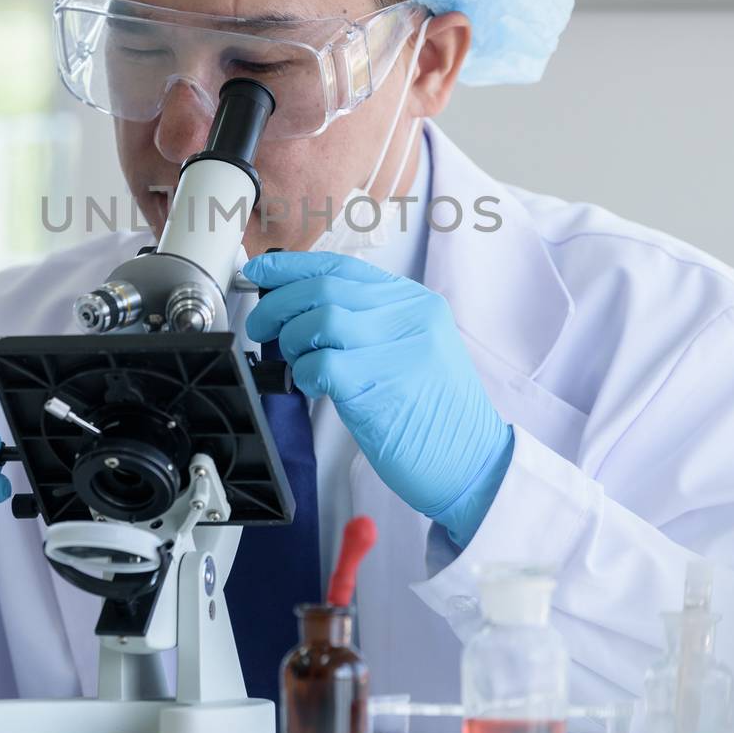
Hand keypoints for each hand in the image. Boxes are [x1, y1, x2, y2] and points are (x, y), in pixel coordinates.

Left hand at [243, 251, 513, 546]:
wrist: (473, 464)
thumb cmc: (433, 413)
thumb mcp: (410, 349)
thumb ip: (367, 322)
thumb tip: (300, 308)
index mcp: (415, 303)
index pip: (342, 268)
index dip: (293, 268)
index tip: (260, 272)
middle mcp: (411, 317)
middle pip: (324, 289)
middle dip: (278, 305)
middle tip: (262, 327)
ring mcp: (399, 349)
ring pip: (319, 321)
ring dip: (292, 343)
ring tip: (298, 364)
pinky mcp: (381, 387)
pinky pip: (321, 365)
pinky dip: (303, 375)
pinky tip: (313, 388)